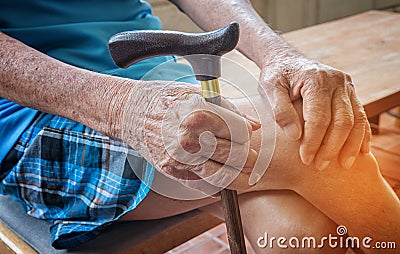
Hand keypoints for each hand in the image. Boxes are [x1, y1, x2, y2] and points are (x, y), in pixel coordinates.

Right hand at [118, 80, 259, 191]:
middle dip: (247, 154)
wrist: (132, 112)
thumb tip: (254, 126)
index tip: (245, 132)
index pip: (241, 132)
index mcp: (198, 115)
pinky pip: (205, 184)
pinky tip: (218, 170)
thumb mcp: (198, 95)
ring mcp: (180, 159)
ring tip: (236, 163)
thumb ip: (229, 111)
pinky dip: (216, 181)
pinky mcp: (173, 172)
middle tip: (248, 152)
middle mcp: (189, 140)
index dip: (247, 132)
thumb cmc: (167, 99)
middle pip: (236, 155)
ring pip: (225, 176)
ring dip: (235, 170)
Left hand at [259, 57, 370, 169]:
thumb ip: (280, 111)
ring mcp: (346, 86)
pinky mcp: (350, 92)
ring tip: (343, 165)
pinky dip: (361, 134)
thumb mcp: (269, 88)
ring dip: (350, 145)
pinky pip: (361, 115)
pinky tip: (360, 151)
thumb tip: (294, 136)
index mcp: (316, 79)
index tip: (305, 159)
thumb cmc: (276, 75)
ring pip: (356, 120)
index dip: (313, 142)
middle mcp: (337, 81)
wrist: (286, 59)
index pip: (319, 118)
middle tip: (320, 166)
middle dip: (331, 147)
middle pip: (342, 121)